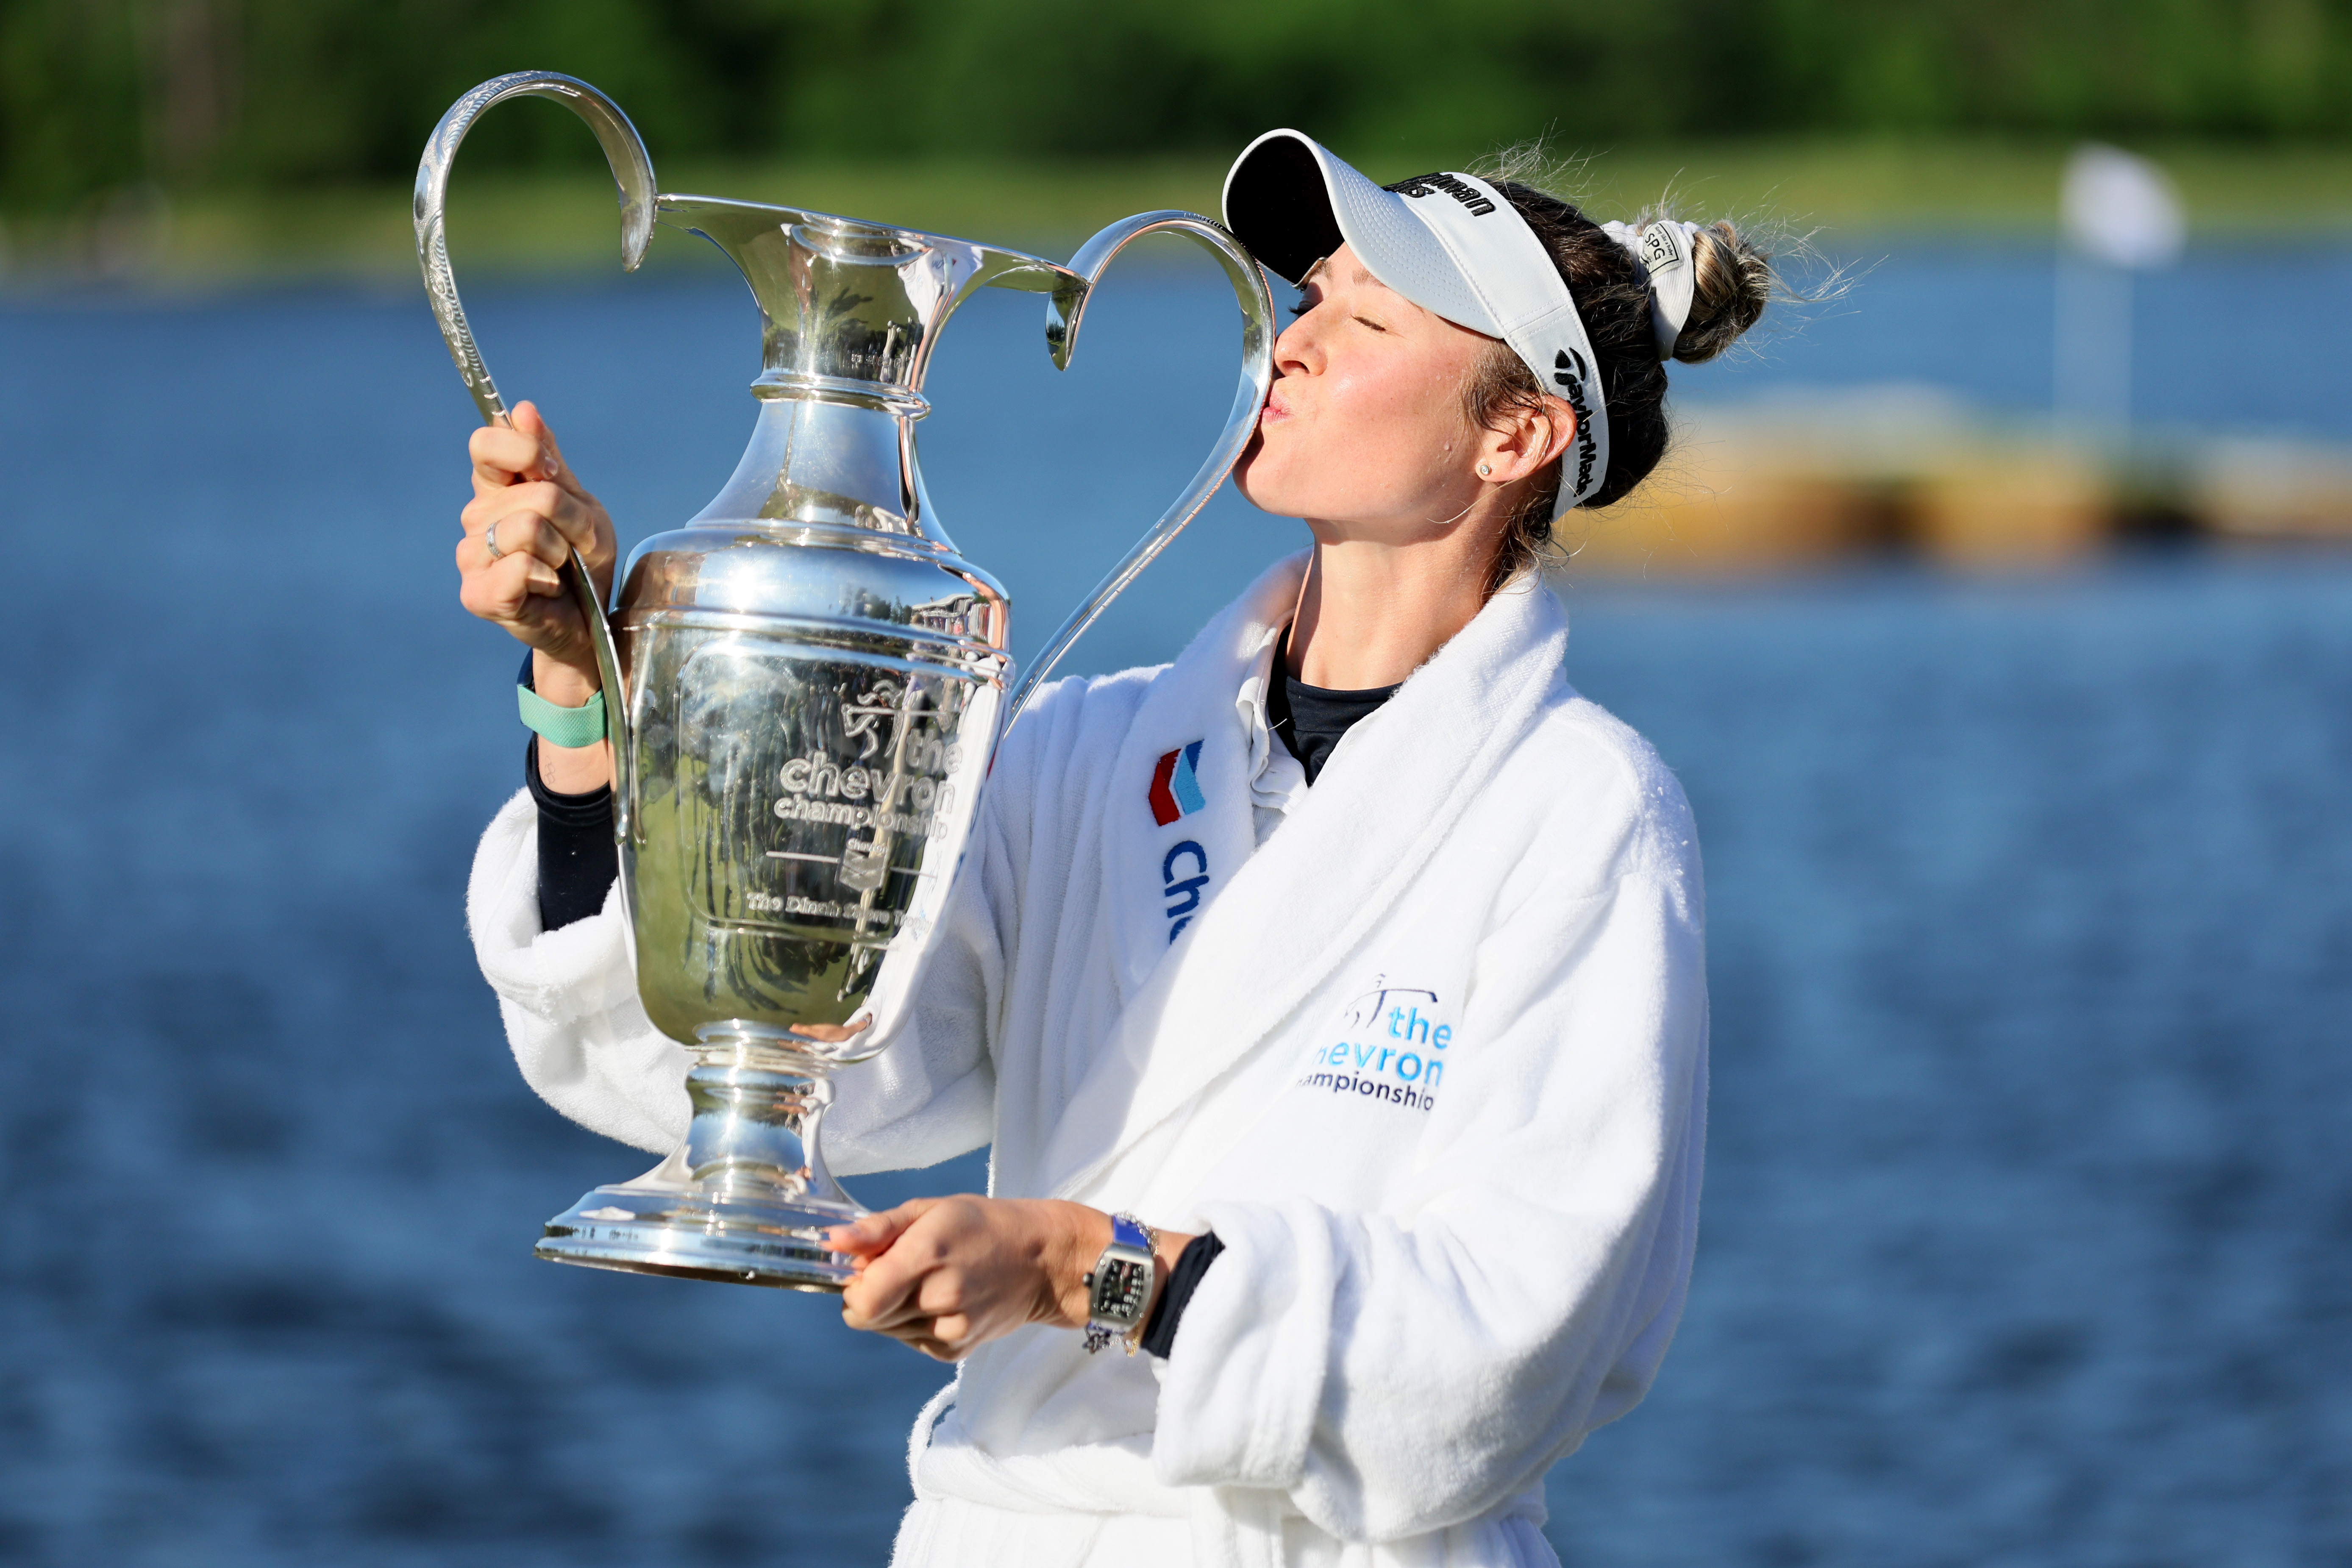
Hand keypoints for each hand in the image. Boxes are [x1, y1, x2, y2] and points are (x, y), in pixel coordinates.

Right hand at [454, 400, 616, 699]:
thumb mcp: (579, 502)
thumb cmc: (584, 561)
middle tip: (573, 545)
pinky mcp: (478, 593)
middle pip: (533, 492)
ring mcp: (471, 557)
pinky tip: (547, 590)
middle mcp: (475, 519)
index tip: (556, 475)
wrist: (589, 621)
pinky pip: (520, 566)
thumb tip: (522, 410)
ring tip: (560, 568)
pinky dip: (548, 577)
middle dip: (571, 520)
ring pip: (529, 528)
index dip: (528, 453)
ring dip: (563, 550)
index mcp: (495, 489)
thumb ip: (548, 458)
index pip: (486, 444)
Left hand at [829, 1197, 1100, 1361]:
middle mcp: (938, 1298)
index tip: (869, 1266)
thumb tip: (832, 1243)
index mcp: (926, 1256)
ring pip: (886, 1331)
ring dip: (892, 1309)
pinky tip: (940, 1300)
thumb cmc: (984, 1225)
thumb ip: (876, 1229)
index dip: (853, 1285)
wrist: (1044, 1261)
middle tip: (902, 1268)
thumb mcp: (930, 1209)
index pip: (860, 1300)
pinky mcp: (954, 1351)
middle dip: (871, 1294)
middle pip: (867, 1317)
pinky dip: (912, 1323)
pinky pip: (909, 1341)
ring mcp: (948, 1331)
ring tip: (927, 1281)